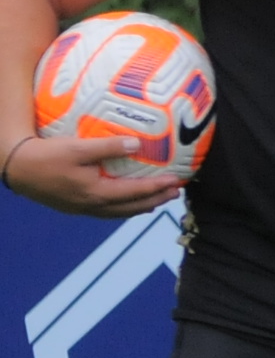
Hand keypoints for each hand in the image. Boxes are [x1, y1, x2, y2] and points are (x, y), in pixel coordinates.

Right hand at [1, 131, 186, 217]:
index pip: (136, 193)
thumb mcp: (77, 148)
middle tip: (174, 193)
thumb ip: (107, 147)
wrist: (14, 167)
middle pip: (132, 208)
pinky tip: (126, 199)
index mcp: (96, 194)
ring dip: (141, 206)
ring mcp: (82, 209)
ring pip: (120, 212)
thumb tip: (136, 145)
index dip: (158, 188)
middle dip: (155, 201)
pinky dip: (123, 206)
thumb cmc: (44, 156)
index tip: (176, 182)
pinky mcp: (74, 206)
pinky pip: (107, 210)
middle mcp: (92, 206)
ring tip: (157, 199)